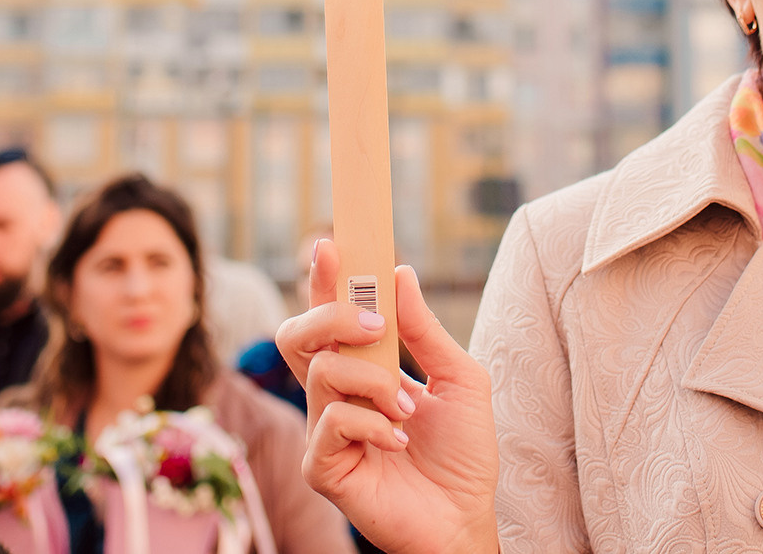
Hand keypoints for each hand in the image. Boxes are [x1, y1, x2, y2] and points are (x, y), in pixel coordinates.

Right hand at [275, 241, 498, 553]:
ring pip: (323, 373)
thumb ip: (426, 330)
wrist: (465, 516)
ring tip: (407, 410)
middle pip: (297, 335)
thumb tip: (401, 274)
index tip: (331, 246)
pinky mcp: (323, 466)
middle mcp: (337, 394)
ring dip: (375, 383)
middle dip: (332, 316)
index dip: (325, 280)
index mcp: (364, 368)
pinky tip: (399, 443)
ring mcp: (325, 429)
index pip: (331, 315)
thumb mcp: (460, 378)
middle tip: (377, 326)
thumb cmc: (463, 453)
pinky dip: (373, 425)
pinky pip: (333, 423)